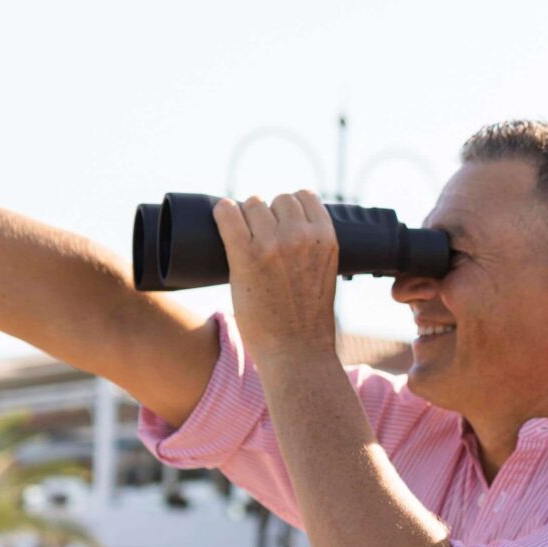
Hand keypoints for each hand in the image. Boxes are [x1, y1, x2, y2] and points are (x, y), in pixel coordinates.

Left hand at [214, 192, 340, 369]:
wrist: (296, 350)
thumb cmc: (308, 318)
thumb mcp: (325, 271)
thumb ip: (312, 247)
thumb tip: (285, 226)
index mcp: (326, 238)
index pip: (305, 197)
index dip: (291, 208)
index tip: (282, 222)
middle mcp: (301, 236)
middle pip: (278, 200)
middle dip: (269, 214)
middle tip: (261, 238)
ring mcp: (273, 244)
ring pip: (253, 204)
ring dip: (247, 216)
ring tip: (244, 238)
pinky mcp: (245, 256)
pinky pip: (228, 215)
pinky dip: (222, 212)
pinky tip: (221, 215)